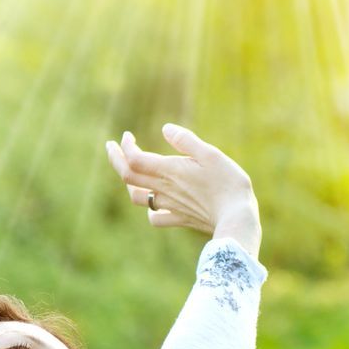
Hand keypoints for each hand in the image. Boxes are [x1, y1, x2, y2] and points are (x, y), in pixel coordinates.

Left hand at [105, 124, 258, 240]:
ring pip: (137, 198)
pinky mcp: (181, 219)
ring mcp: (171, 206)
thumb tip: (165, 129)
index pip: (134, 159)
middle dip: (116, 160)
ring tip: (132, 173)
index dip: (125, 146)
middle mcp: (165, 189)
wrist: (237, 219)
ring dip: (129, 184)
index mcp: (169, 171)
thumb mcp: (211, 154)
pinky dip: (150, 210)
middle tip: (111, 147)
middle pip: (128, 177)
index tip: (127, 136)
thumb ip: (186, 141)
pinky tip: (155, 204)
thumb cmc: (228, 183)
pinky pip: (156, 218)